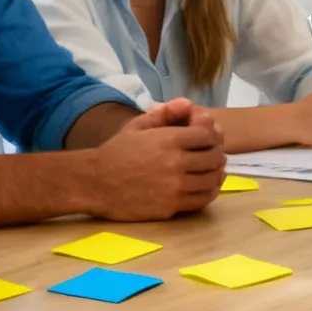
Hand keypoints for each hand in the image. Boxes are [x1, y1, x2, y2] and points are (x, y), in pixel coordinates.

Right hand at [88, 97, 226, 220]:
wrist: (95, 182)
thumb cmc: (117, 152)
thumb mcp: (138, 126)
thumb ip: (165, 113)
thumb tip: (188, 103)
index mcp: (168, 139)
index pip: (208, 135)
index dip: (212, 134)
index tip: (206, 137)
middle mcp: (175, 163)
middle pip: (214, 157)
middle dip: (216, 154)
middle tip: (212, 154)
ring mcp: (174, 187)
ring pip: (211, 180)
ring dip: (216, 174)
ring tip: (212, 171)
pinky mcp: (170, 206)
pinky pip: (201, 200)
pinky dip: (209, 193)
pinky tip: (205, 188)